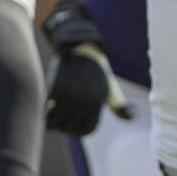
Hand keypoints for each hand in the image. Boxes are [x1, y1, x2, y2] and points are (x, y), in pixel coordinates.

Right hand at [42, 0, 132, 135]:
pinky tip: (44, 106)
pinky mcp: (55, 86)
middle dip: (62, 127)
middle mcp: (86, 98)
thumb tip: (133, 118)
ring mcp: (71, 93)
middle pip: (68, 128)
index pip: (85, 130)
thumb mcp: (110, 87)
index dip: (76, 130)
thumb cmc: (95, 70)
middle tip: (57, 119)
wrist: (78, 45)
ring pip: (55, 122)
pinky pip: (45, 110)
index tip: (70, 124)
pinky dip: (43, 112)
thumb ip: (119, 105)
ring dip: (50, 122)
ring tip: (49, 115)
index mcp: (99, 101)